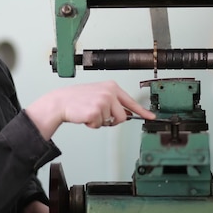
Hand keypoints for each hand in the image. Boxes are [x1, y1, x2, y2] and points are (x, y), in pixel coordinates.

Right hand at [26, 80, 154, 139]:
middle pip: (122, 116)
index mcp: (111, 87)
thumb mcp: (98, 94)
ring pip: (111, 122)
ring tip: (89, 112)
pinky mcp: (96, 111)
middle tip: (99, 115)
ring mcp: (103, 101)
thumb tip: (126, 113)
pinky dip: (92, 124)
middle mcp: (109, 92)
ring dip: (100, 121)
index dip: (142, 111)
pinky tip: (85, 116)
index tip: (151, 117)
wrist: (61, 101)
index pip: (131, 101)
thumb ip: (113, 102)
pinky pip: (100, 125)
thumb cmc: (78, 99)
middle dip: (112, 120)